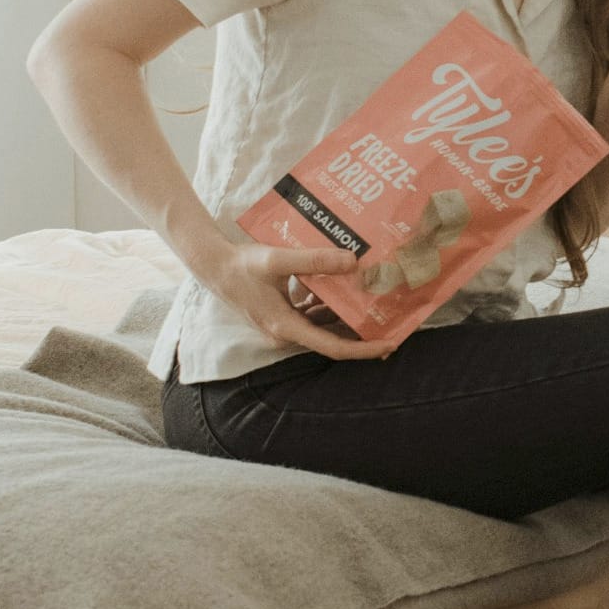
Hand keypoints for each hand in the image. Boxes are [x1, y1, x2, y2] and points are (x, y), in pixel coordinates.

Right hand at [194, 241, 397, 360]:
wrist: (212, 265)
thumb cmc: (242, 265)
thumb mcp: (278, 260)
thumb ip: (314, 260)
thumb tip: (353, 261)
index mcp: (286, 327)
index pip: (333, 347)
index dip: (363, 349)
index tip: (390, 344)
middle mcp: (286, 332)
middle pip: (332, 340)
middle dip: (363, 334)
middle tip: (396, 325)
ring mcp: (284, 326)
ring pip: (324, 326)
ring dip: (348, 318)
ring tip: (380, 306)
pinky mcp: (283, 316)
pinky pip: (313, 316)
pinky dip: (331, 307)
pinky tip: (346, 289)